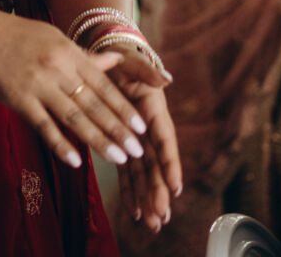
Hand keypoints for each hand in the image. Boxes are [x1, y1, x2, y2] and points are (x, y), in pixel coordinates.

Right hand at [0, 3, 150, 172]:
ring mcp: (38, 84)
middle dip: (119, 129)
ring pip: (74, 117)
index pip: (104, 86)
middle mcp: (58, 69)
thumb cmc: (20, 36)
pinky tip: (75, 161)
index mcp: (70, 53)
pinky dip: (60, 144)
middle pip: (94, 104)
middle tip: (138, 151)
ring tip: (118, 158)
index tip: (142, 128)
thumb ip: (86, 56)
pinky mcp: (19, 99)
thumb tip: (117, 60)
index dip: (124, 108)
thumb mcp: (56, 39)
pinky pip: (43, 126)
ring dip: (99, 140)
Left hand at [101, 44, 181, 232]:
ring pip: (143, 172)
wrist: (105, 58)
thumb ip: (147, 71)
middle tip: (161, 216)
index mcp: (153, 109)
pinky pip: (127, 170)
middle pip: (155, 164)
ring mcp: (135, 138)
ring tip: (151, 222)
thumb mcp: (131, 61)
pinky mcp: (122, 143)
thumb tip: (166, 79)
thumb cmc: (121, 59)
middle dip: (158, 191)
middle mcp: (147, 128)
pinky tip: (134, 210)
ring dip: (147, 197)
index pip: (164, 139)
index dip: (170, 163)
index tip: (175, 186)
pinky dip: (130, 189)